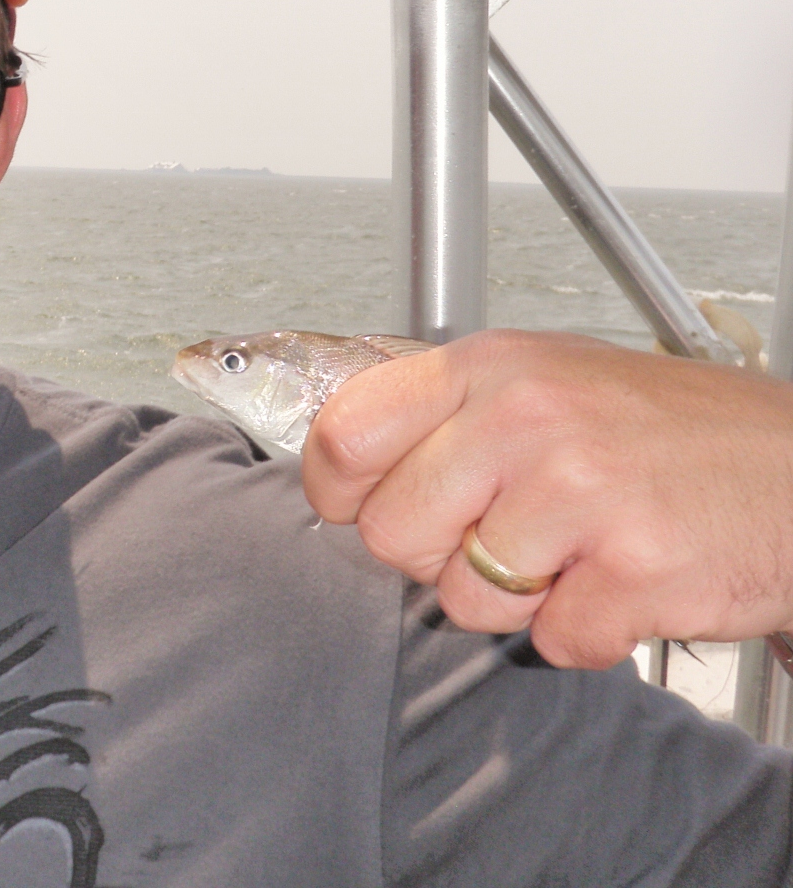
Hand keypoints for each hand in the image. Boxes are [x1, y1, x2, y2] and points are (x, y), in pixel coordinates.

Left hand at [300, 329, 792, 667]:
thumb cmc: (670, 431)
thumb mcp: (545, 380)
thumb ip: (446, 414)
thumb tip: (345, 458)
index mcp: (491, 368)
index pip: (345, 432)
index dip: (339, 488)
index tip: (360, 503)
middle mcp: (527, 420)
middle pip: (391, 533)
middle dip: (437, 555)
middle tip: (503, 535)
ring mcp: (582, 493)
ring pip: (465, 600)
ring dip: (518, 598)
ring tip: (578, 548)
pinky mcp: (636, 569)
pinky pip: (552, 641)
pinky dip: (588, 630)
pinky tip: (624, 578)